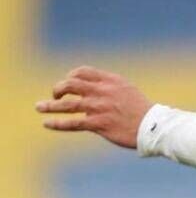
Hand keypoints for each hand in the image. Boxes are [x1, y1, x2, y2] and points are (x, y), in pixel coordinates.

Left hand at [35, 66, 151, 148]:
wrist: (154, 125)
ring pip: (67, 104)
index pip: (83, 72)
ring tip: (39, 107)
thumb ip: (109, 88)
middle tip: (55, 96)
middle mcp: (103, 92)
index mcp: (111, 81)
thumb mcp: (127, 90)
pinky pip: (72, 123)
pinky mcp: (99, 124)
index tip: (68, 85)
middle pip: (71, 84)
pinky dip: (57, 123)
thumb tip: (91, 91)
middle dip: (58, 89)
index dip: (71, 76)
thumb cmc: (141, 110)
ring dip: (50, 105)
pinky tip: (47, 123)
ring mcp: (100, 108)